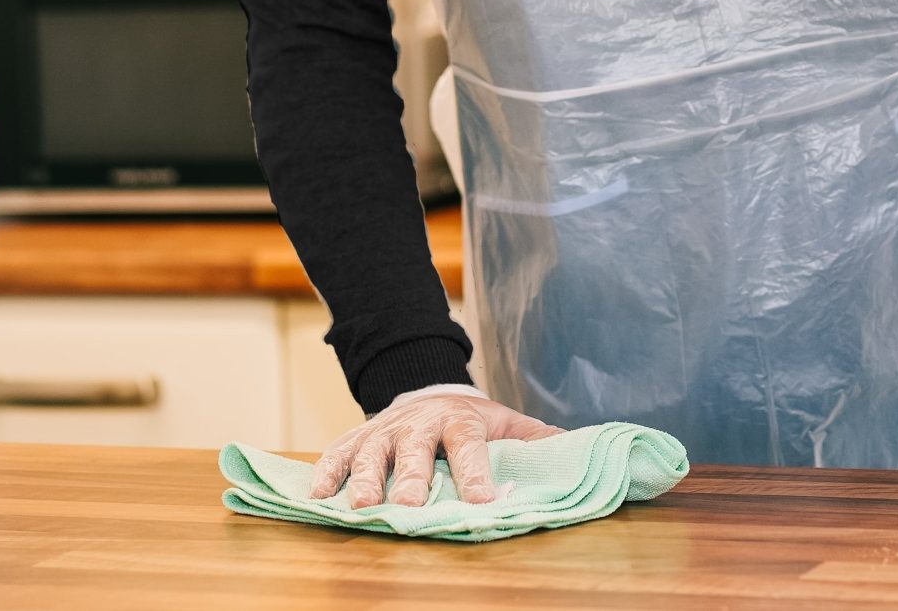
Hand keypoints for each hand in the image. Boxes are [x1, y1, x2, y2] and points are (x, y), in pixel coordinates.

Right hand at [308, 388, 563, 506]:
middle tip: (410, 506)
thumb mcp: (505, 422)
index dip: (477, 474)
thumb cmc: (471, 421)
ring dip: (364, 478)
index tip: (485, 501)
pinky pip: (336, 454)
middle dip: (412, 478)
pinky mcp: (354, 439)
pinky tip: (319, 497)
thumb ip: (535, 440)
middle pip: (414, 450)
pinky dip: (326, 473)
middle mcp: (417, 424)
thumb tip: (578, 450)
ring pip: (370, 452)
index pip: (469, 446)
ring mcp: (382, 430)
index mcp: (459, 420)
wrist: (425, 391)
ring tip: (362, 506)